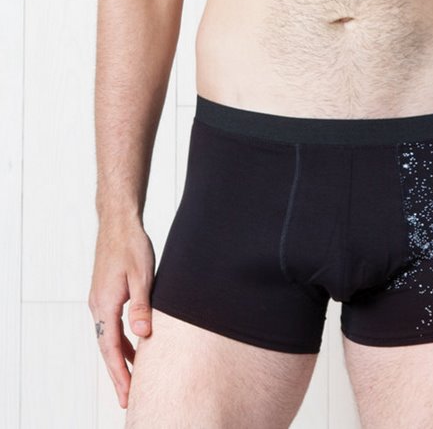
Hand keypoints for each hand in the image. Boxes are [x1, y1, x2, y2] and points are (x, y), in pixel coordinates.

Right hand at [88, 218, 155, 408]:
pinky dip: (122, 340)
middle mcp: (98, 305)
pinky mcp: (106, 294)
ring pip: (109, 337)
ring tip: (134, 379)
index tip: (128, 395)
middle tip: (128, 399)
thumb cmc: (132, 246)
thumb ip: (142, 307)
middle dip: (118, 374)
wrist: (119, 223)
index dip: (121, 373)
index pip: (111, 348)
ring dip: (121, 358)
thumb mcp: (142, 276)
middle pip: (107, 348)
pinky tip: (136, 346)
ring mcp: (100, 300)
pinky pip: (112, 325)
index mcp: (105, 304)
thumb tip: (143, 336)